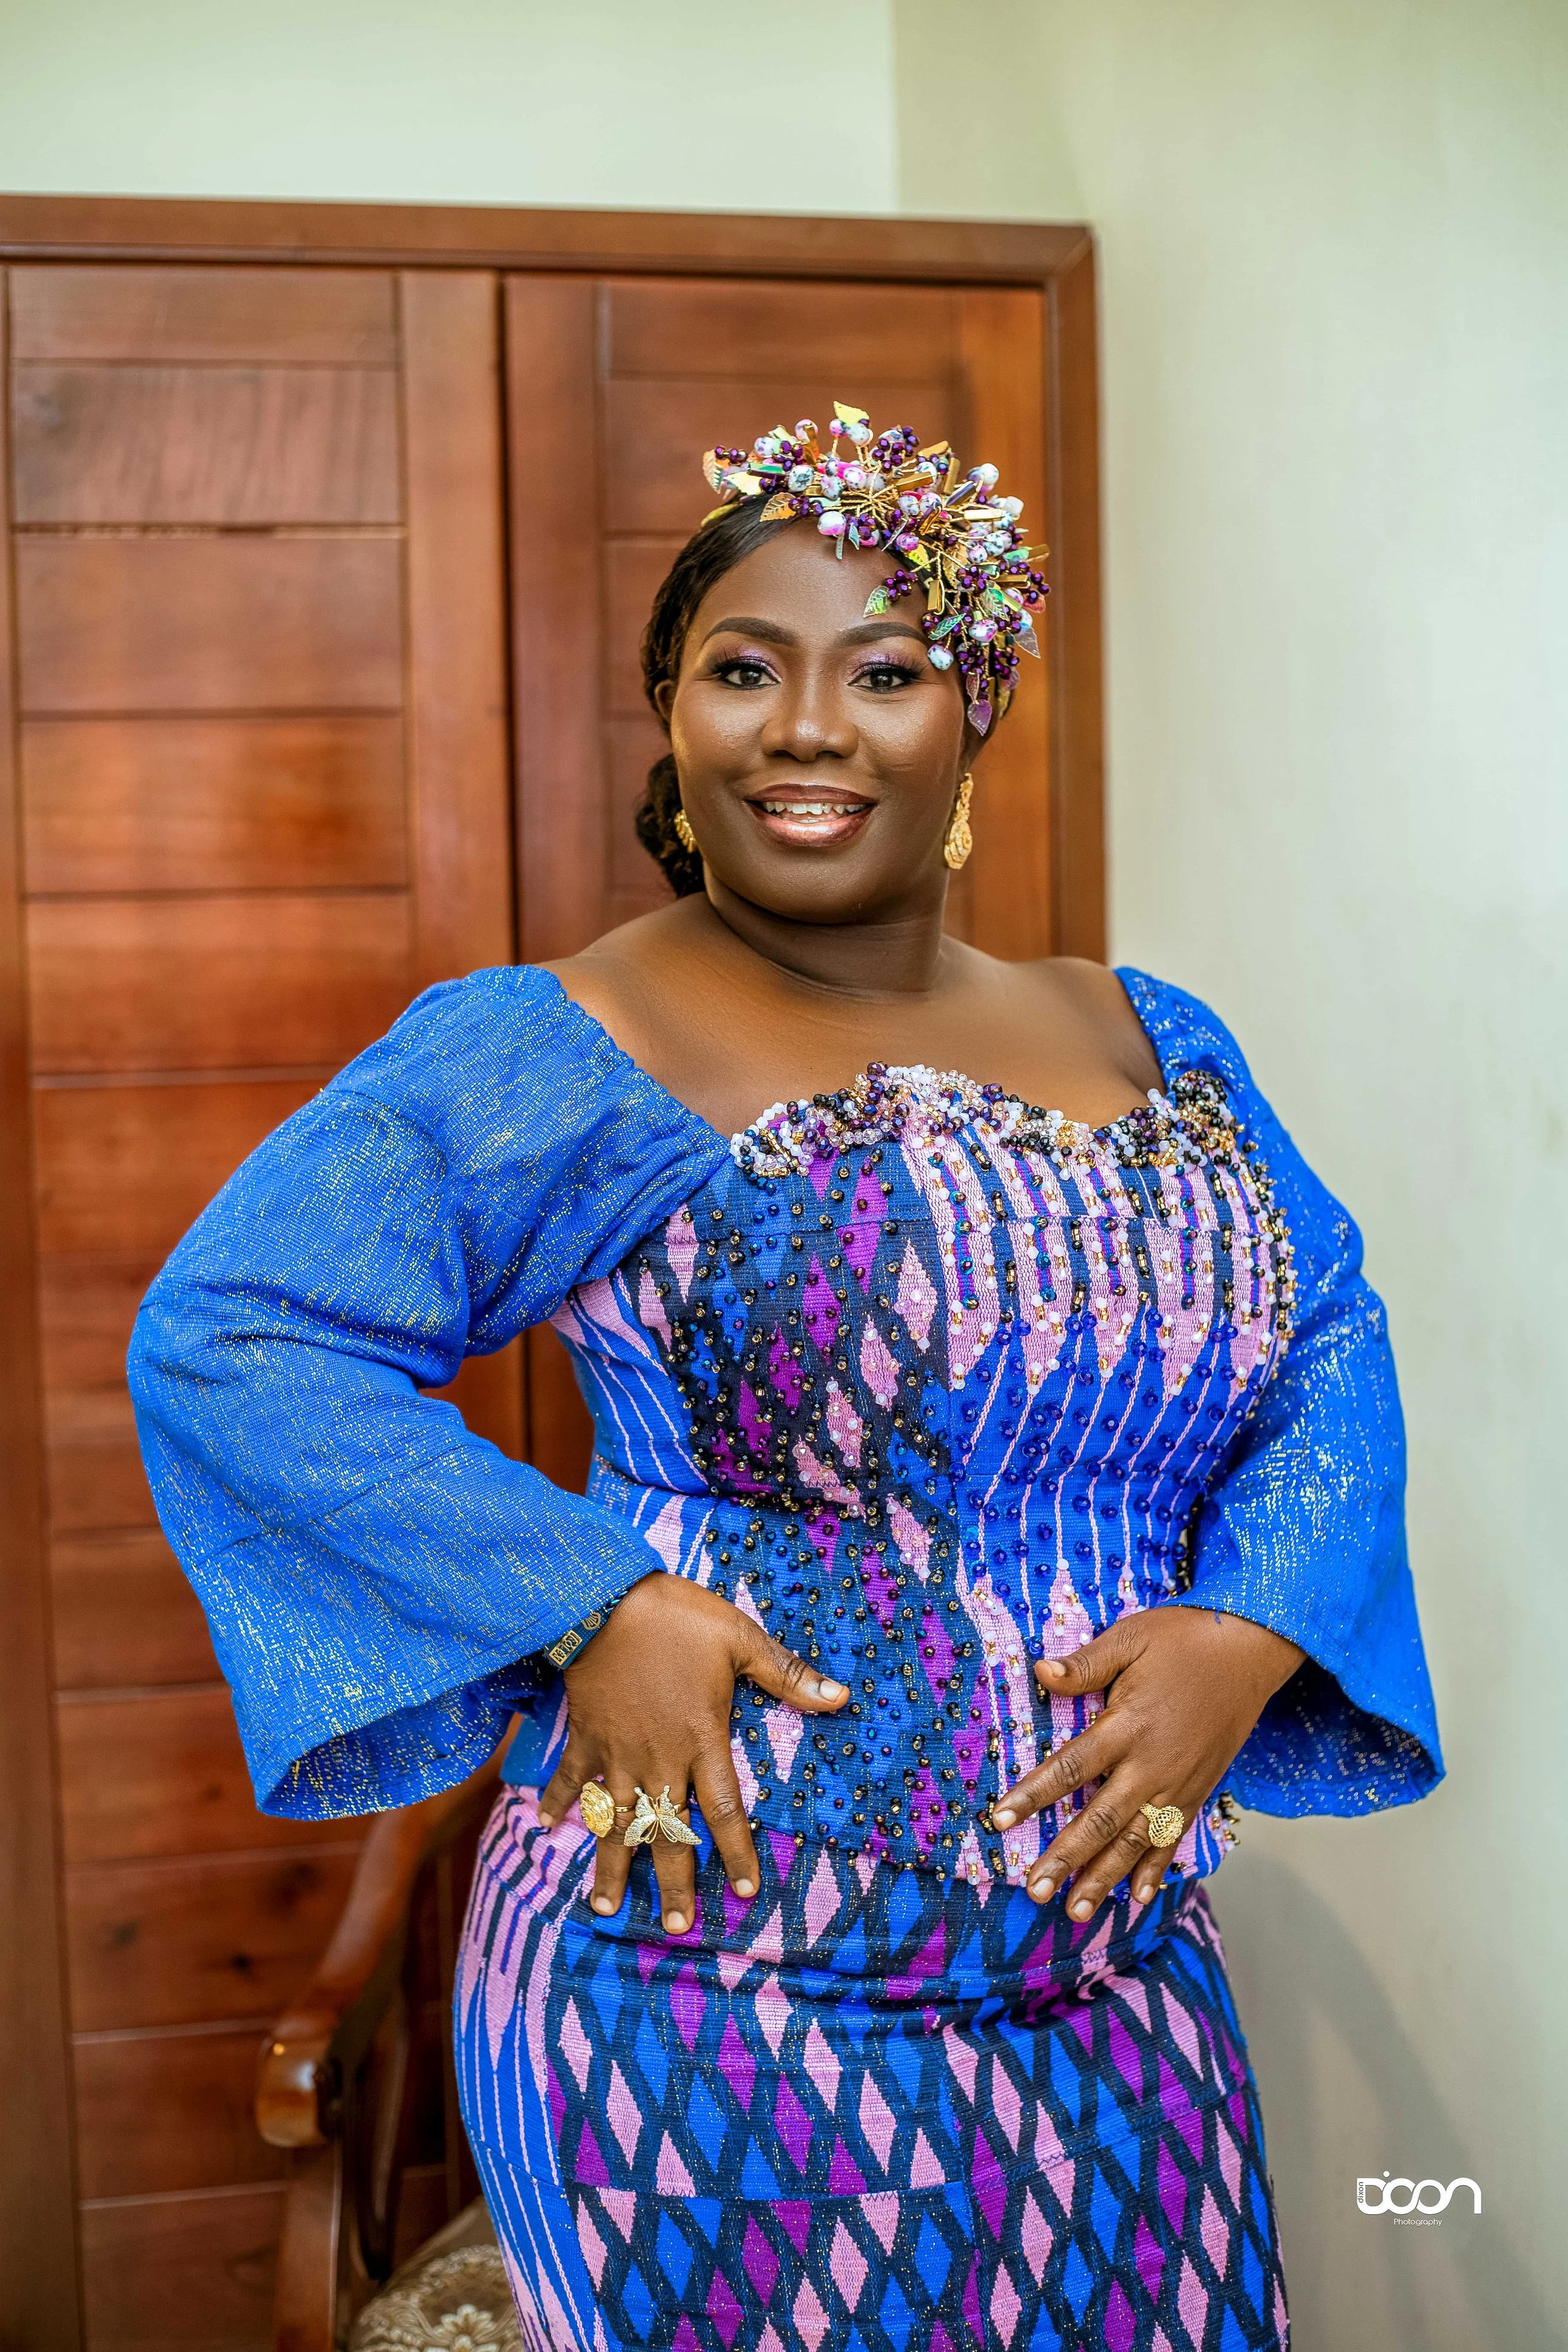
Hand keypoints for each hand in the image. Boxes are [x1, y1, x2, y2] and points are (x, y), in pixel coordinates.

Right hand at [537, 1572, 849, 1934]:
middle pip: (668, 1834)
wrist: (604, 1599)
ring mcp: (616, 1754)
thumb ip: (786, 1674)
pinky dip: (557, 1802)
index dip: (736, 1852)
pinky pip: (569, 1778)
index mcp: (700, 1741)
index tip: (744, 1892)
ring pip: (615, 1823)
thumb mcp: (740, 1640)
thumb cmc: (678, 1618)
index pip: (725, 1811)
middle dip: (672, 1883)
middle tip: (675, 1927)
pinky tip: (545, 1827)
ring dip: (612, 1866)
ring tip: (606, 1908)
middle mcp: (658, 1761)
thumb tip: (840, 1697)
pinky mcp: (585, 1737)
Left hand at [993, 1607, 1303, 1918]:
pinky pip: (1173, 1838)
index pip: (1071, 1768)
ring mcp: (1178, 1784)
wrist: (1250, 1650)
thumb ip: (1086, 1664)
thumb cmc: (1184, 1639)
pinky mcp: (1199, 1790)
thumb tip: (1040, 1673)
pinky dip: (1154, 1870)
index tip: (999, 1821)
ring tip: (1075, 1912)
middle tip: (1034, 1891)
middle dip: (1066, 1858)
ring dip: (1104, 1878)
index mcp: (1128, 1725)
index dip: (1033, 1795)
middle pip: (1101, 1820)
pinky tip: (1136, 1897)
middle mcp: (1152, 1765)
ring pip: (1135, 1841)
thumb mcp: (1130, 1639)